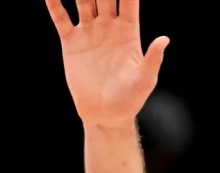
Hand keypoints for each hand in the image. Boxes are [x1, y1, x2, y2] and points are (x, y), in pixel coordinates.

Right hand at [45, 0, 169, 126]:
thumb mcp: (145, 79)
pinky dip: (53, 3)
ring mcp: (89, 32)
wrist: (105, 113)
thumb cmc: (130, 98)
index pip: (129, 1)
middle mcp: (109, 27)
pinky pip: (60, 17)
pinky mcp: (71, 41)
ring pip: (82, 0)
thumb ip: (153, 58)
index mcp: (129, 32)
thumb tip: (165, 39)